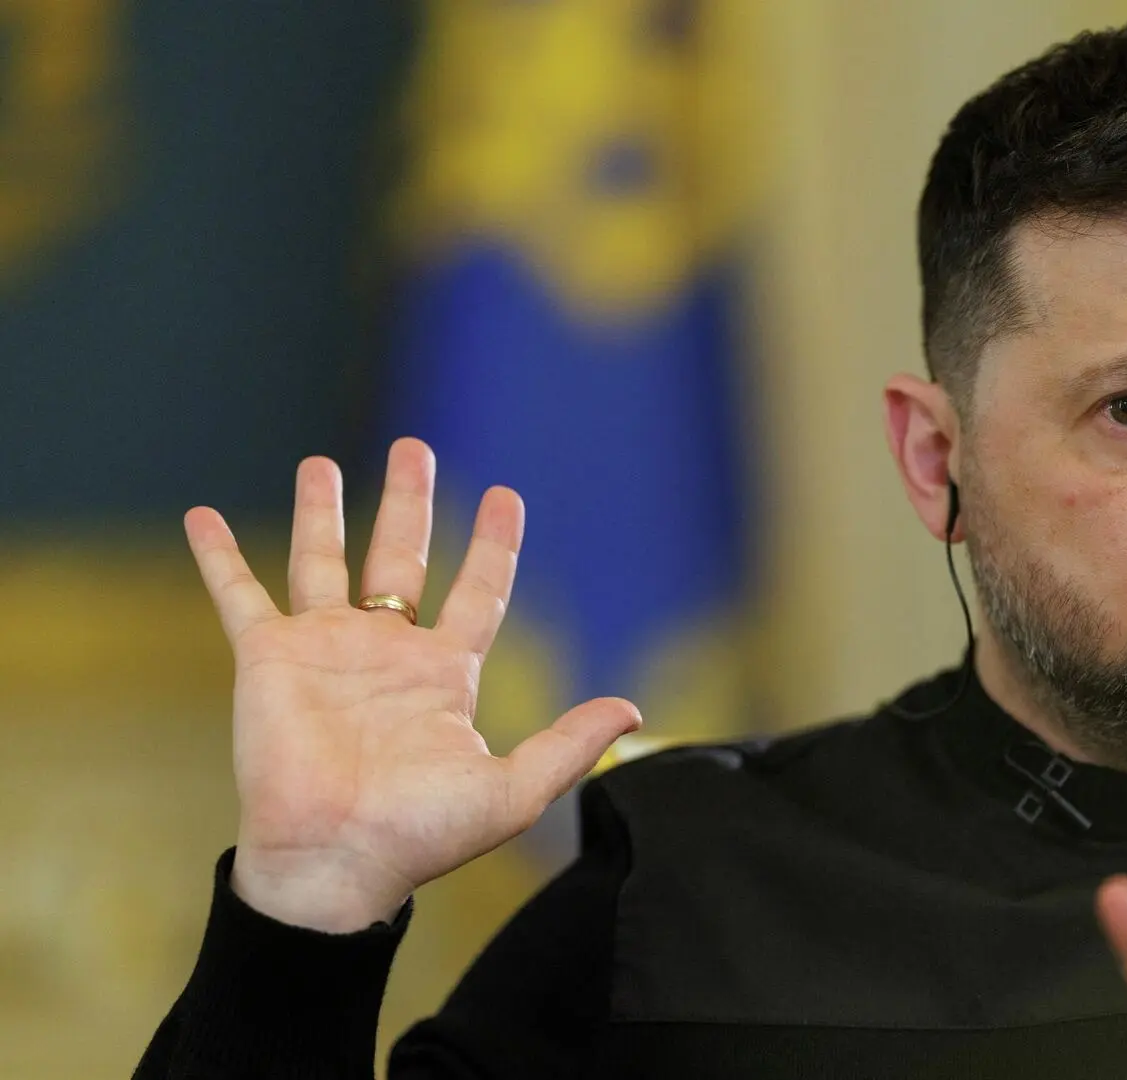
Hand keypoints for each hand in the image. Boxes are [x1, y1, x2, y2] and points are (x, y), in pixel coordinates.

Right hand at [184, 438, 640, 931]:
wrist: (336, 861)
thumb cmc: (420, 835)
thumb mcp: (513, 789)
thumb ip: (570, 743)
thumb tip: (635, 709)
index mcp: (442, 675)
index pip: (478, 591)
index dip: (493, 545)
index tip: (507, 495)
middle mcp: (384, 652)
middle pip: (401, 556)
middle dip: (410, 502)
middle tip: (414, 448)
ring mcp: (324, 650)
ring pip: (322, 561)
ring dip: (322, 511)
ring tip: (320, 461)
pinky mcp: (268, 660)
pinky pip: (239, 596)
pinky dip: (221, 557)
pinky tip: (203, 516)